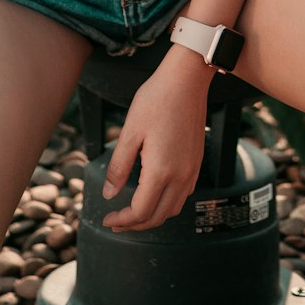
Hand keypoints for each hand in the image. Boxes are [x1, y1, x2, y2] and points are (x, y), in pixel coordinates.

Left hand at [101, 55, 211, 231]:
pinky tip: (155, 194)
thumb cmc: (158, 99)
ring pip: (173, 209)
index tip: (107, 218)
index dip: (122, 220)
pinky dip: (167, 203)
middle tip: (116, 221)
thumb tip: (109, 193)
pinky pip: (183, 194)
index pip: (141, 212)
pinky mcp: (196, 161)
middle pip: (158, 217)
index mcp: (161, 171)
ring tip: (133, 212)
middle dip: (135, 225)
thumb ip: (119, 166)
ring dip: (152, 216)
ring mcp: (192, 169)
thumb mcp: (130, 132)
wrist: (187, 79)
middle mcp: (180, 175)